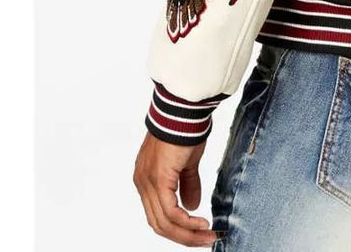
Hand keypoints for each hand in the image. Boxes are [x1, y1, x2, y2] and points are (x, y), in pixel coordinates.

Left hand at [133, 131, 221, 246]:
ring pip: (164, 222)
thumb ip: (188, 183)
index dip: (178, 228)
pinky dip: (186, 222)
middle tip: (206, 241)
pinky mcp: (158, 180)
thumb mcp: (187, 161)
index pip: (159, 214)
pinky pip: (171, 212)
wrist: (183, 110)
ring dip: (187, 234)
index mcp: (147, 179)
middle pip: (159, 224)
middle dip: (184, 237)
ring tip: (208, 237)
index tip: (199, 233)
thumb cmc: (186, 129)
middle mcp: (142, 184)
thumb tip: (192, 205)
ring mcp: (147, 183)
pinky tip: (201, 224)